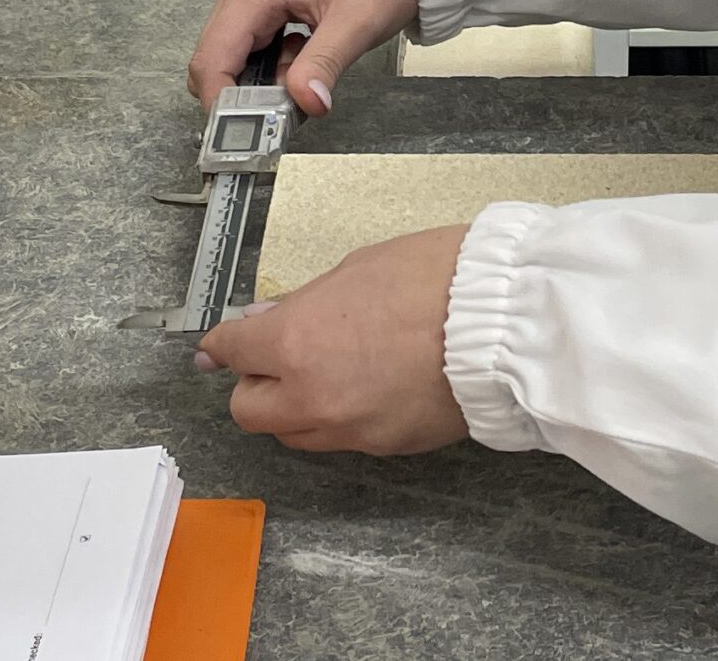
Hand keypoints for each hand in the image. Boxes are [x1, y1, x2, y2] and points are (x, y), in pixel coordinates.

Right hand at [191, 0, 417, 114]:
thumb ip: (323, 65)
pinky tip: (303, 64)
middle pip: (214, 59)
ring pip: (232, 58)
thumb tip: (304, 104)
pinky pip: (251, 49)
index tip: (244, 132)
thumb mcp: (356, 24)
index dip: (220, 101)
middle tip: (281, 113)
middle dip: (240, 95)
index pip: (212, 57)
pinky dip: (270, 69)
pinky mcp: (263, 5)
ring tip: (302, 81)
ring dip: (258, 82)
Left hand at [198, 224, 471, 454]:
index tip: (215, 346)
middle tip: (276, 358)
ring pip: (293, 434)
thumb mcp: (356, 269)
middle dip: (254, 384)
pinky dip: (339, 418)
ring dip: (293, 407)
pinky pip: (341, 439)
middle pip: (249, 411)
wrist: (502, 321)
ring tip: (326, 372)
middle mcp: (312, 397)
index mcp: (295, 344)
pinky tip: (366, 386)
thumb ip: (304, 304)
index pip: (234, 351)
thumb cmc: (433, 277)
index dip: (221, 345)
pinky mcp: (386, 448)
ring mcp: (349, 430)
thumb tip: (266, 321)